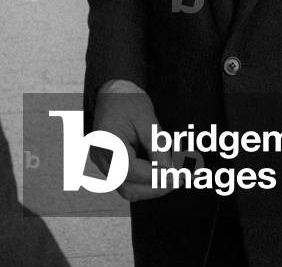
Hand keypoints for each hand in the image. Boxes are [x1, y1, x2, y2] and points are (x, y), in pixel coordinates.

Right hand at [90, 79, 176, 200]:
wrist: (112, 92)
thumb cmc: (127, 100)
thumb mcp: (146, 117)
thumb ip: (156, 144)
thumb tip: (169, 169)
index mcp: (106, 142)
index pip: (130, 169)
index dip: (155, 175)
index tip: (177, 174)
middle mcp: (101, 158)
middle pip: (128, 187)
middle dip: (156, 187)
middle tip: (181, 178)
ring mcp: (103, 164)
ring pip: (128, 189)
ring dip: (152, 188)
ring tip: (175, 176)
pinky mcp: (110, 165)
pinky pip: (128, 181)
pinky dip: (147, 181)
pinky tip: (162, 171)